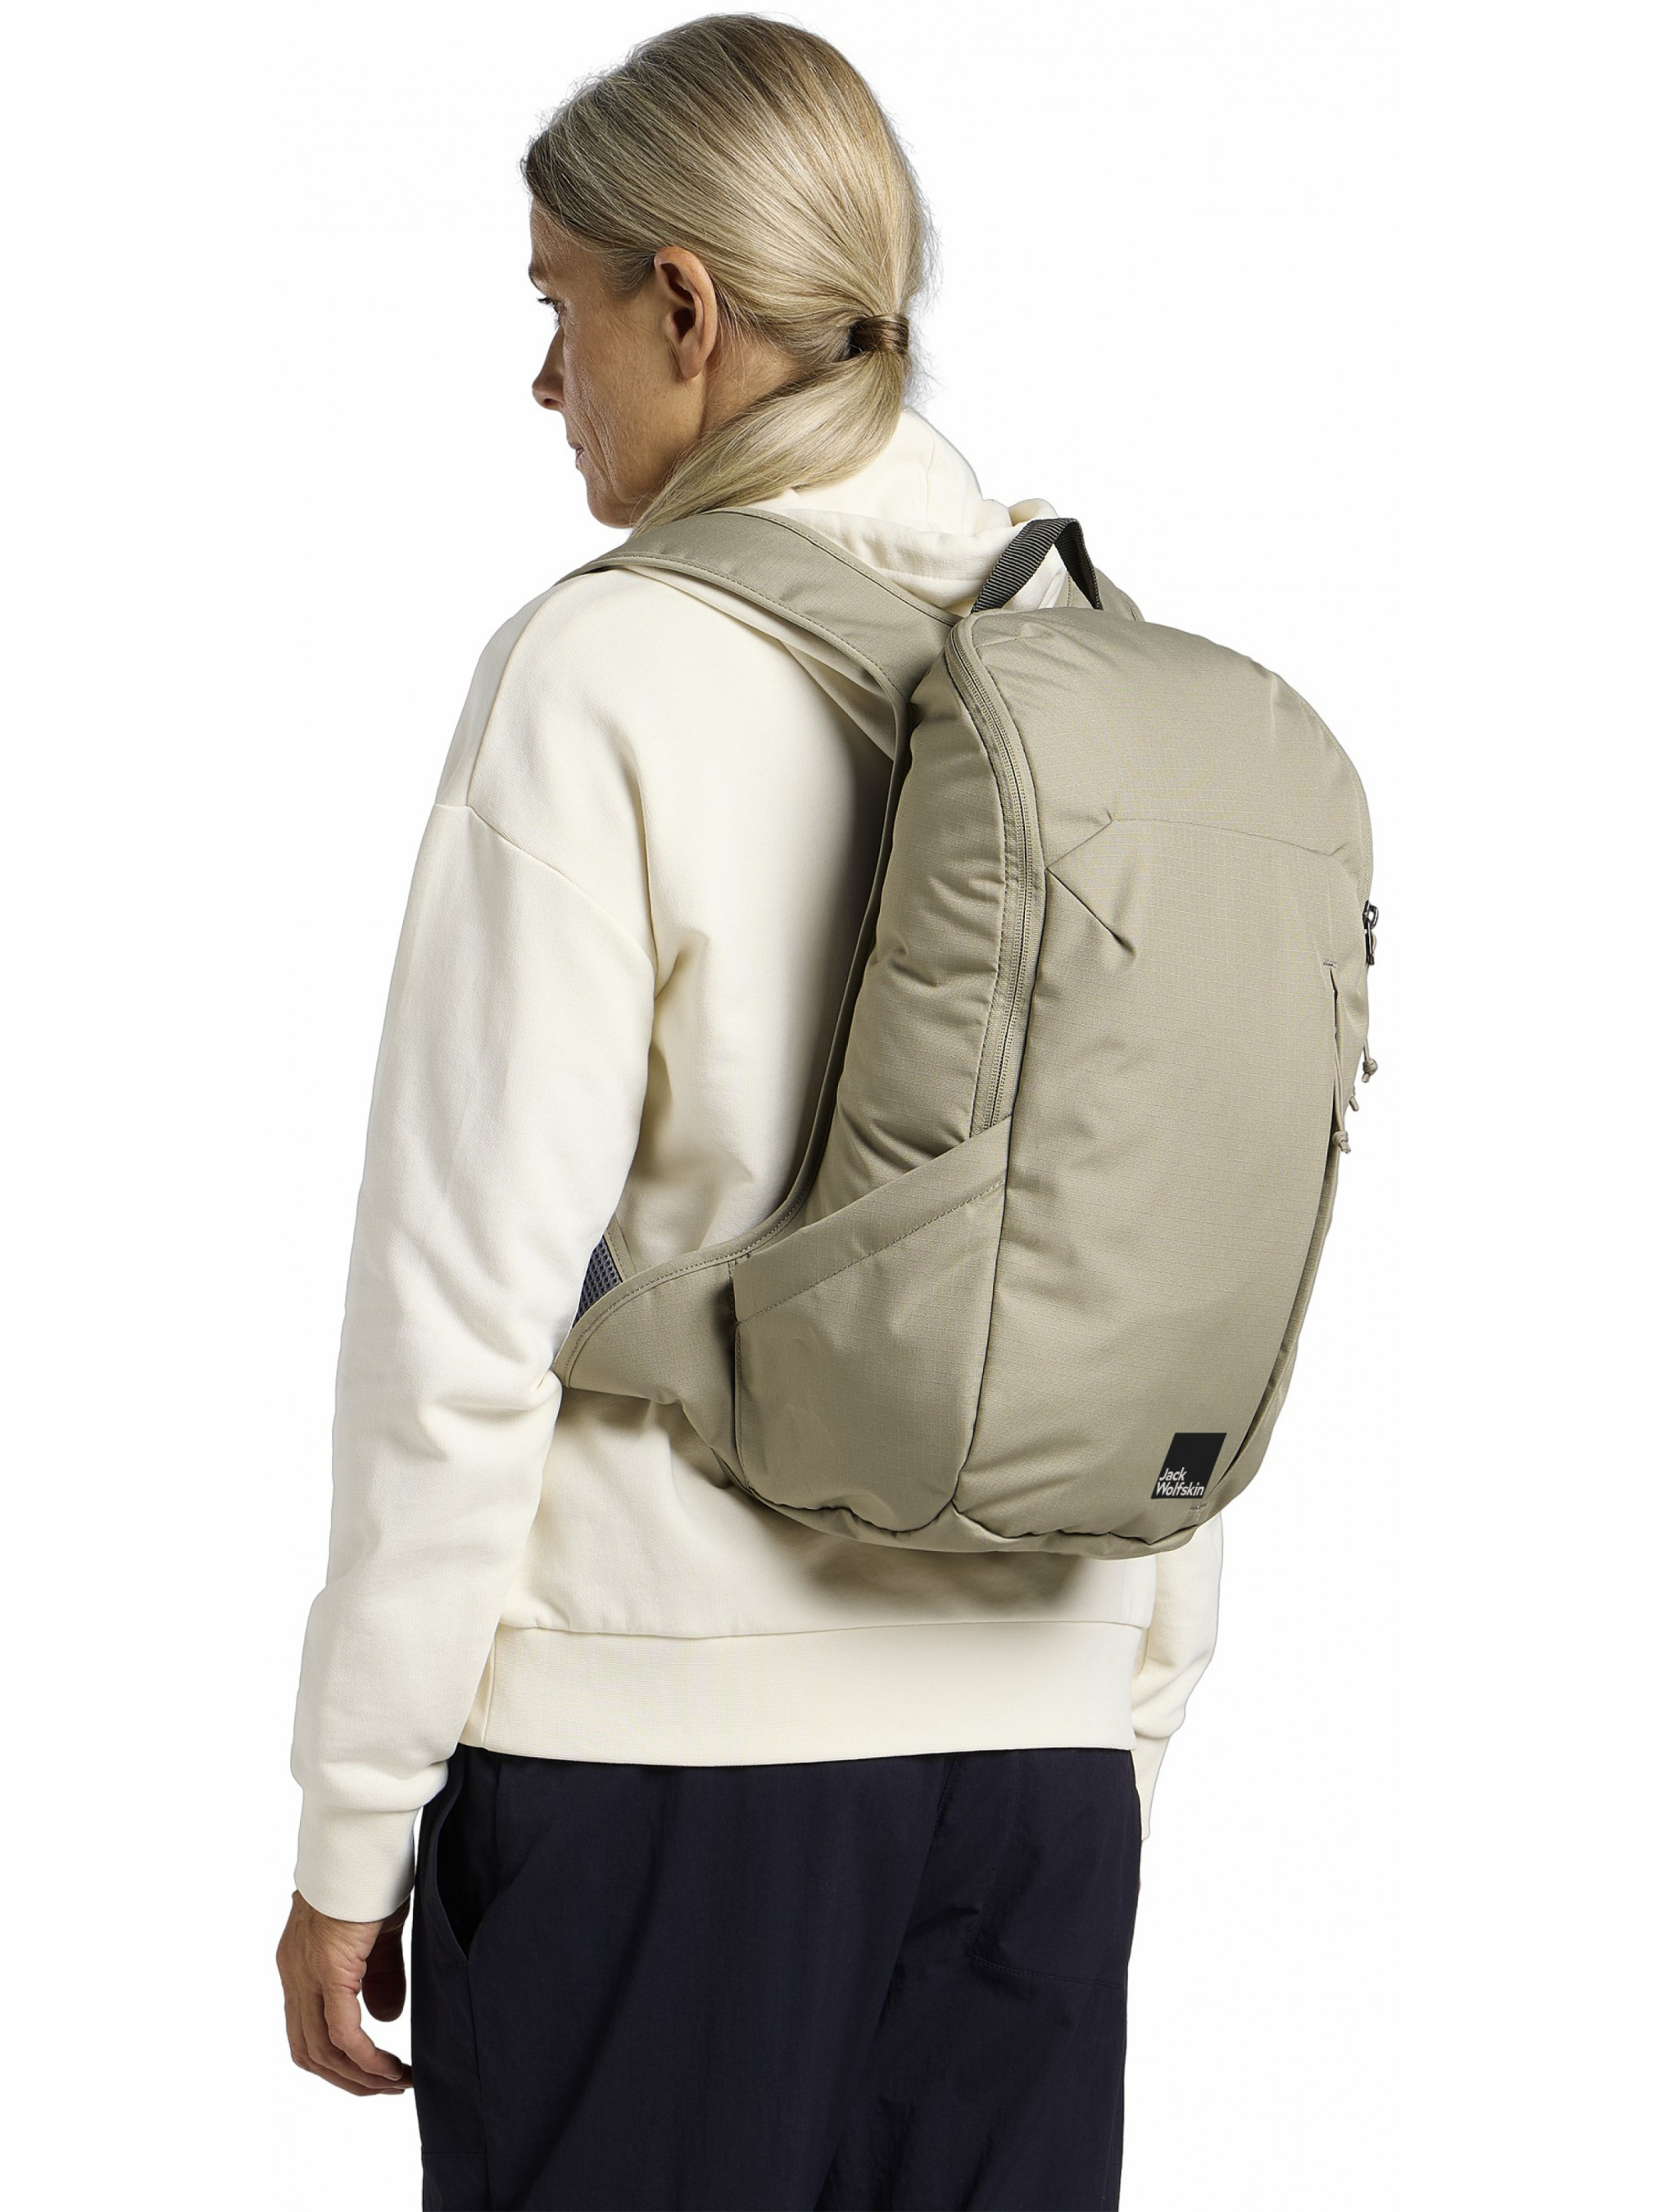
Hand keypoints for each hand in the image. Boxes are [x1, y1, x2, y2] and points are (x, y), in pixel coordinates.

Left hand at [277, 1890, 412, 2095]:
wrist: (358, 1842)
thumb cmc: (369, 1877)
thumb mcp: (377, 1935)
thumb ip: (378, 1977)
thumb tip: (385, 2019)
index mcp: (301, 1965)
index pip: (307, 2032)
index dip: (338, 2061)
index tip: (373, 2073)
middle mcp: (295, 1975)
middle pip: (309, 2053)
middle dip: (349, 2079)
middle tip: (387, 2088)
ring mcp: (306, 1975)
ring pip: (321, 2051)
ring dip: (359, 2076)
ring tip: (395, 2083)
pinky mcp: (327, 1971)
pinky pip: (341, 2032)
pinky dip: (364, 2058)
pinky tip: (388, 2067)